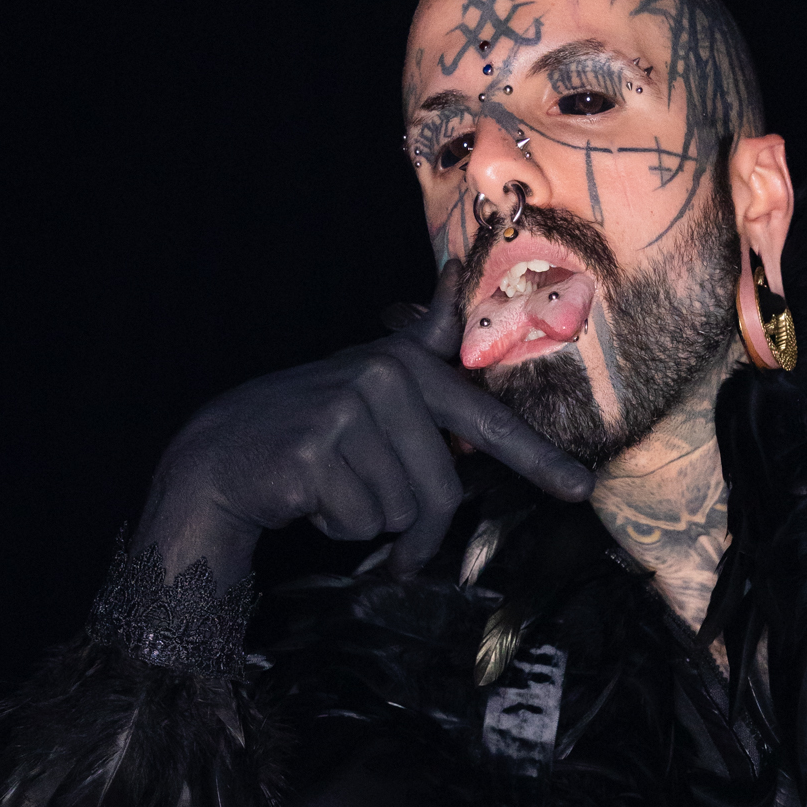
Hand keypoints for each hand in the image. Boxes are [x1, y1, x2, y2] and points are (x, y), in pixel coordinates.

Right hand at [134, 261, 592, 586]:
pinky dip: (337, 527)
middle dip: (417, 530)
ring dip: (370, 523)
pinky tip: (309, 497)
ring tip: (334, 491)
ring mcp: (347, 414)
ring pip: (400, 512)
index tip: (582, 490)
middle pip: (442, 491)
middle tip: (390, 535)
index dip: (537, 460)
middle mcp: (382, 380)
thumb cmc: (312, 426)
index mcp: (407, 365)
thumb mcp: (370, 378)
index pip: (485, 423)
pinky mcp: (315, 454)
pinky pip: (361, 523)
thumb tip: (455, 271)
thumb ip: (423, 340)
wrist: (224, 454)